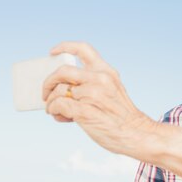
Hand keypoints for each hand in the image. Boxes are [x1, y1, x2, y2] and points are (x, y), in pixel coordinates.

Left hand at [42, 41, 152, 155]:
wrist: (136, 134)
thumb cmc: (122, 116)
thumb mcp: (113, 90)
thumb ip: (94, 83)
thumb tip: (65, 87)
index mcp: (107, 72)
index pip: (83, 49)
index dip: (64, 47)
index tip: (52, 52)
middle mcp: (100, 79)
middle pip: (63, 71)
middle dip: (48, 82)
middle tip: (46, 93)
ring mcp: (93, 95)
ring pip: (59, 90)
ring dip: (51, 101)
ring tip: (55, 111)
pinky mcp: (85, 111)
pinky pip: (59, 105)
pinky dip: (54, 110)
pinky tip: (59, 116)